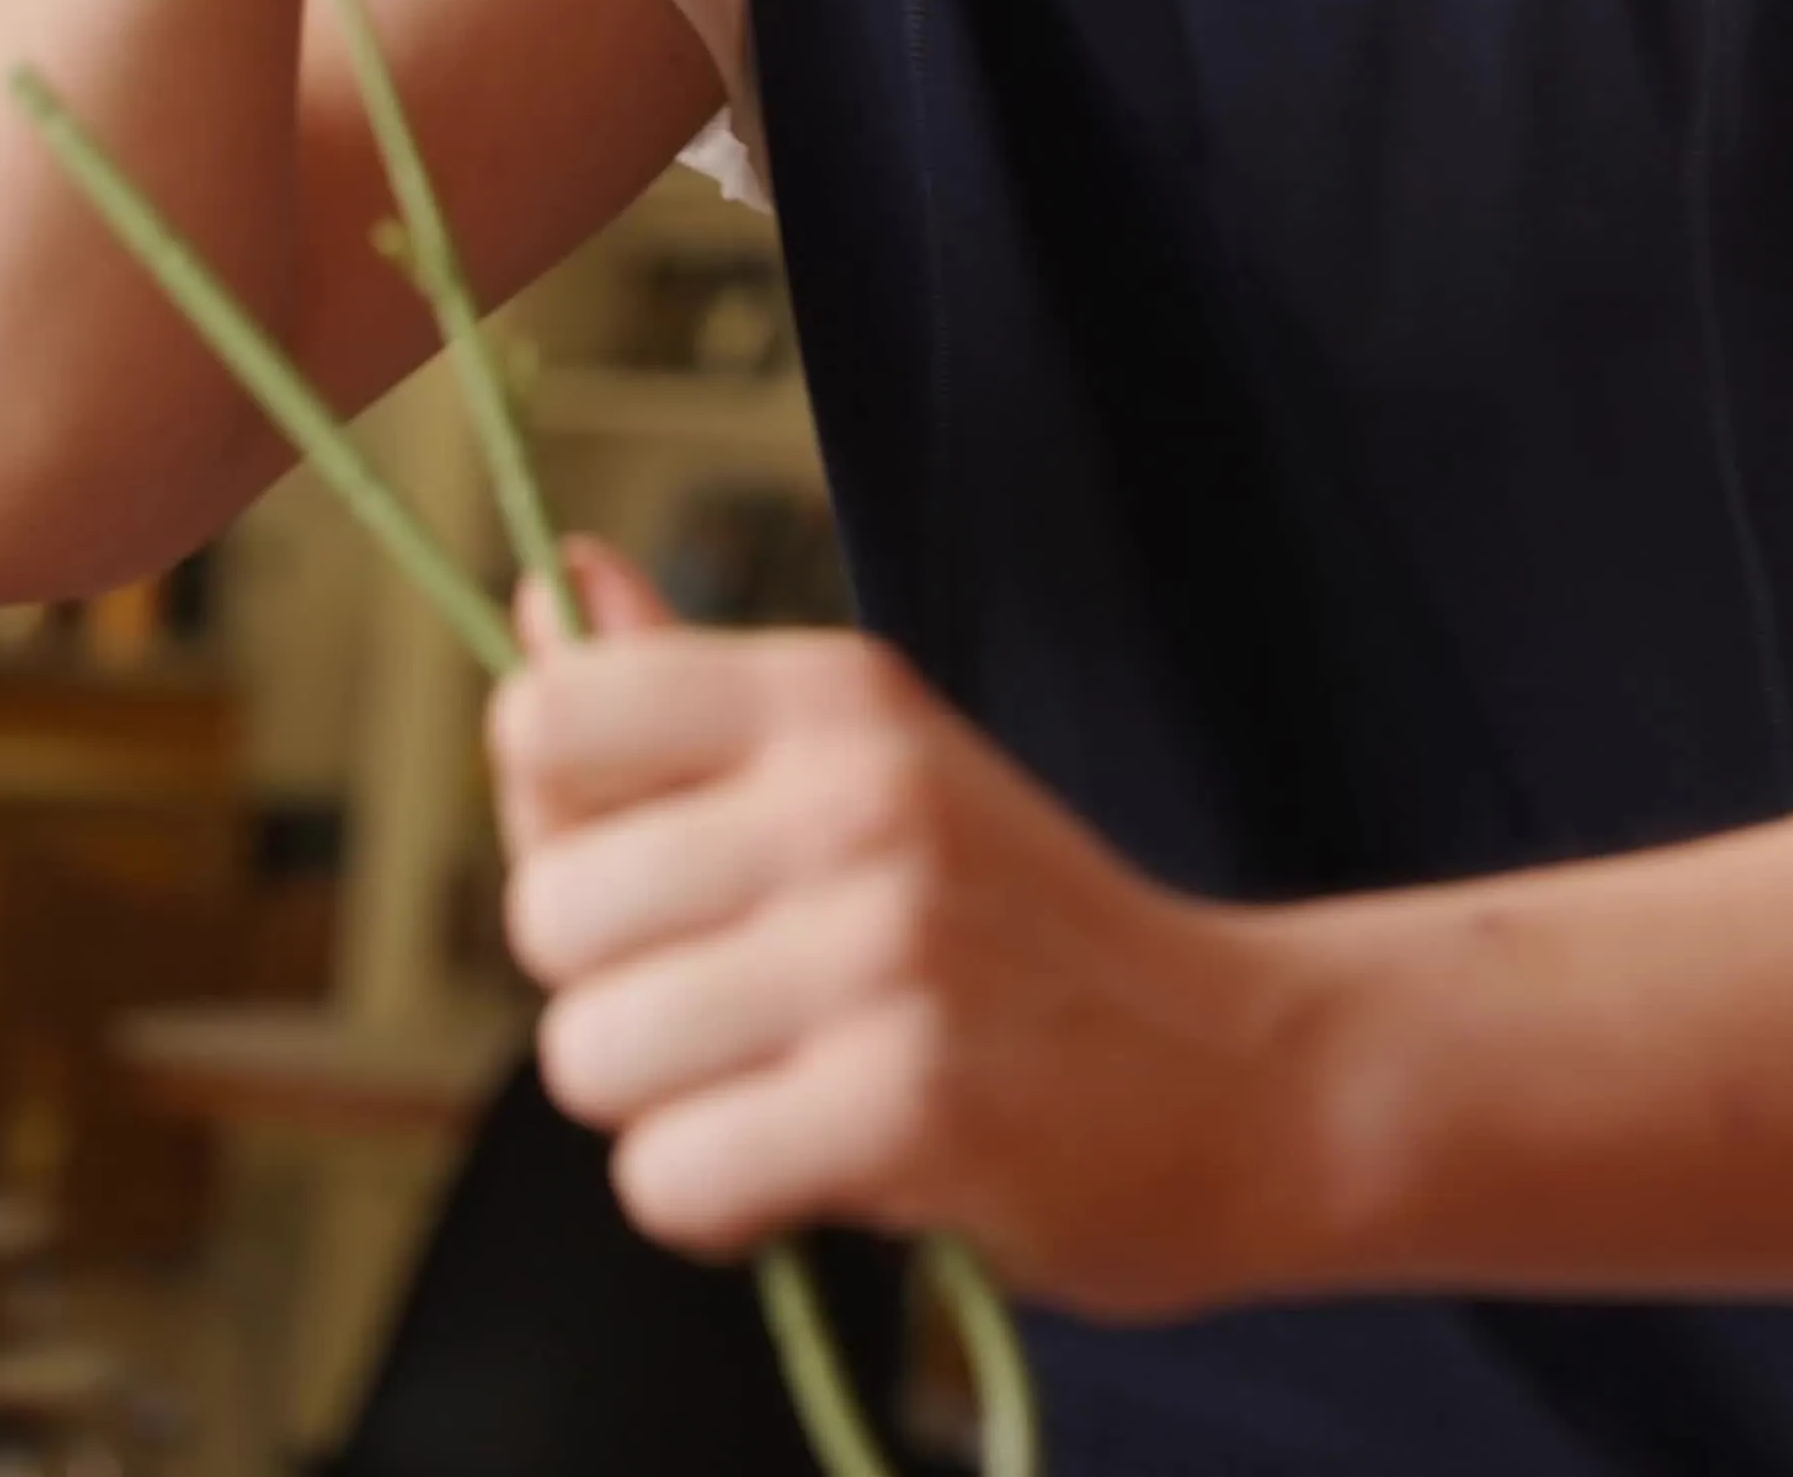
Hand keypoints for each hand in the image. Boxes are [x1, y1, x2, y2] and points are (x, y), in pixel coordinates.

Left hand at [492, 544, 1321, 1317]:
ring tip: (787, 1086)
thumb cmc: (1017, 924)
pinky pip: (671, 1178)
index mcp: (833, 694)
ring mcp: (884, 949)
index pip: (549, 720)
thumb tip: (550, 584)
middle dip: (611, 993)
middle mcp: (855, 796)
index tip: (654, 878)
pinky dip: (721, 1207)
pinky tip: (819, 1167)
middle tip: (744, 1007)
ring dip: (664, 1109)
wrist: (1246, 1072)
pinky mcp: (908, 1109)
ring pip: (591, 1058)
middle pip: (547, 915)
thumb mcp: (871, 767)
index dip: (560, 827)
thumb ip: (684, 695)